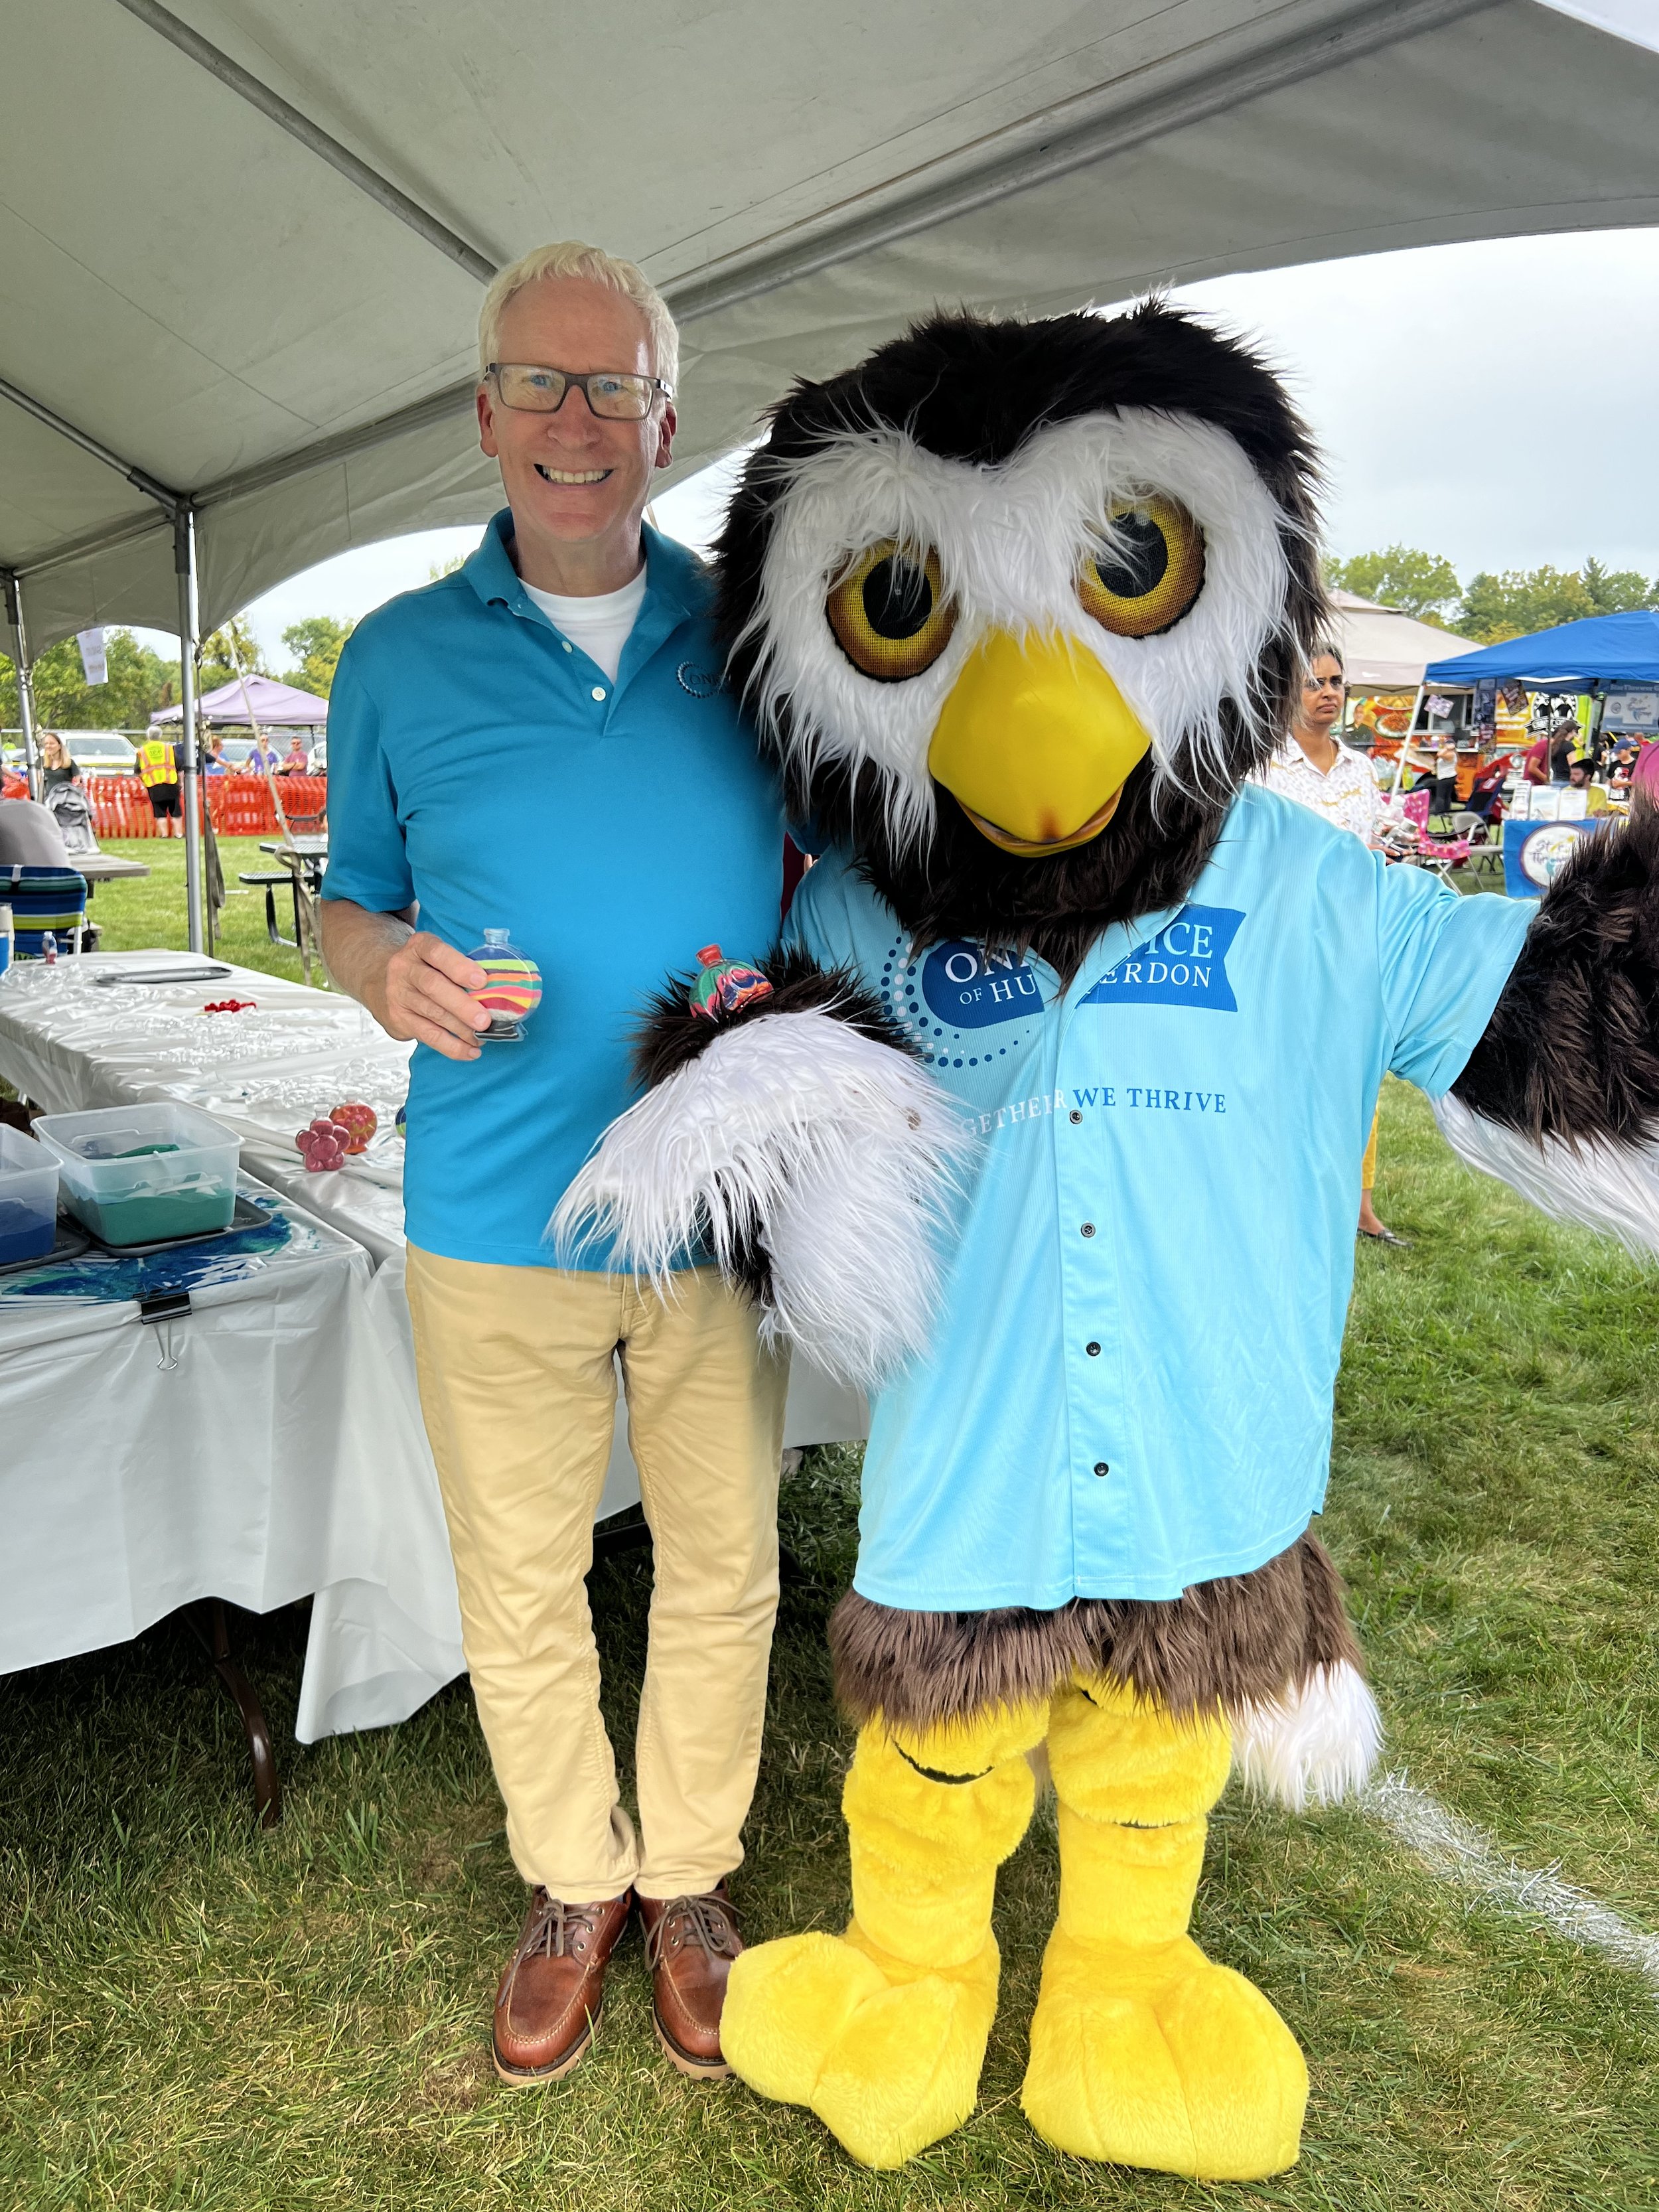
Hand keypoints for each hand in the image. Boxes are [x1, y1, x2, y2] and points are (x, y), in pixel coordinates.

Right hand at [377, 930, 490, 1060]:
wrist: (382, 980)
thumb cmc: (425, 967)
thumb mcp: (437, 956)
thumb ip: (461, 966)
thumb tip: (498, 989)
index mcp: (419, 946)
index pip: (437, 952)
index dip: (459, 967)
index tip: (482, 981)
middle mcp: (404, 968)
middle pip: (433, 986)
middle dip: (462, 1005)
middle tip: (485, 1020)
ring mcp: (399, 994)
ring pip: (432, 1013)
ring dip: (461, 1029)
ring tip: (483, 1037)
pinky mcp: (399, 1019)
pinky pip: (428, 1035)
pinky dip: (452, 1046)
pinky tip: (470, 1051)